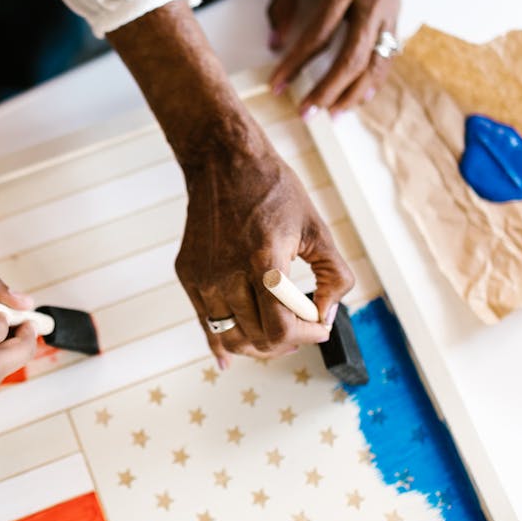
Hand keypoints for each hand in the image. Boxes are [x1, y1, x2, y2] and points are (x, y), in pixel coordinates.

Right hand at [175, 120, 354, 367]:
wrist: (223, 162)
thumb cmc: (275, 191)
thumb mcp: (317, 230)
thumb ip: (333, 278)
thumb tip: (325, 316)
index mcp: (263, 262)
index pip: (281, 328)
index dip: (308, 336)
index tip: (320, 326)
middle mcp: (227, 275)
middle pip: (258, 339)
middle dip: (288, 340)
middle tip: (303, 326)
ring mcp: (204, 278)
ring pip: (231, 338)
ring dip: (258, 344)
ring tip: (275, 333)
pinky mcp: (188, 276)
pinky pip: (205, 324)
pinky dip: (220, 344)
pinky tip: (226, 358)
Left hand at [268, 0, 403, 113]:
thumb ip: (284, 3)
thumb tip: (274, 43)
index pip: (316, 37)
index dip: (295, 65)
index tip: (278, 85)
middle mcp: (370, 0)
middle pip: (350, 58)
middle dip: (326, 91)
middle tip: (306, 113)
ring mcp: (388, 8)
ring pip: (375, 63)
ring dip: (353, 94)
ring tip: (332, 114)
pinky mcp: (398, 12)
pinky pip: (388, 54)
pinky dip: (375, 80)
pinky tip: (360, 97)